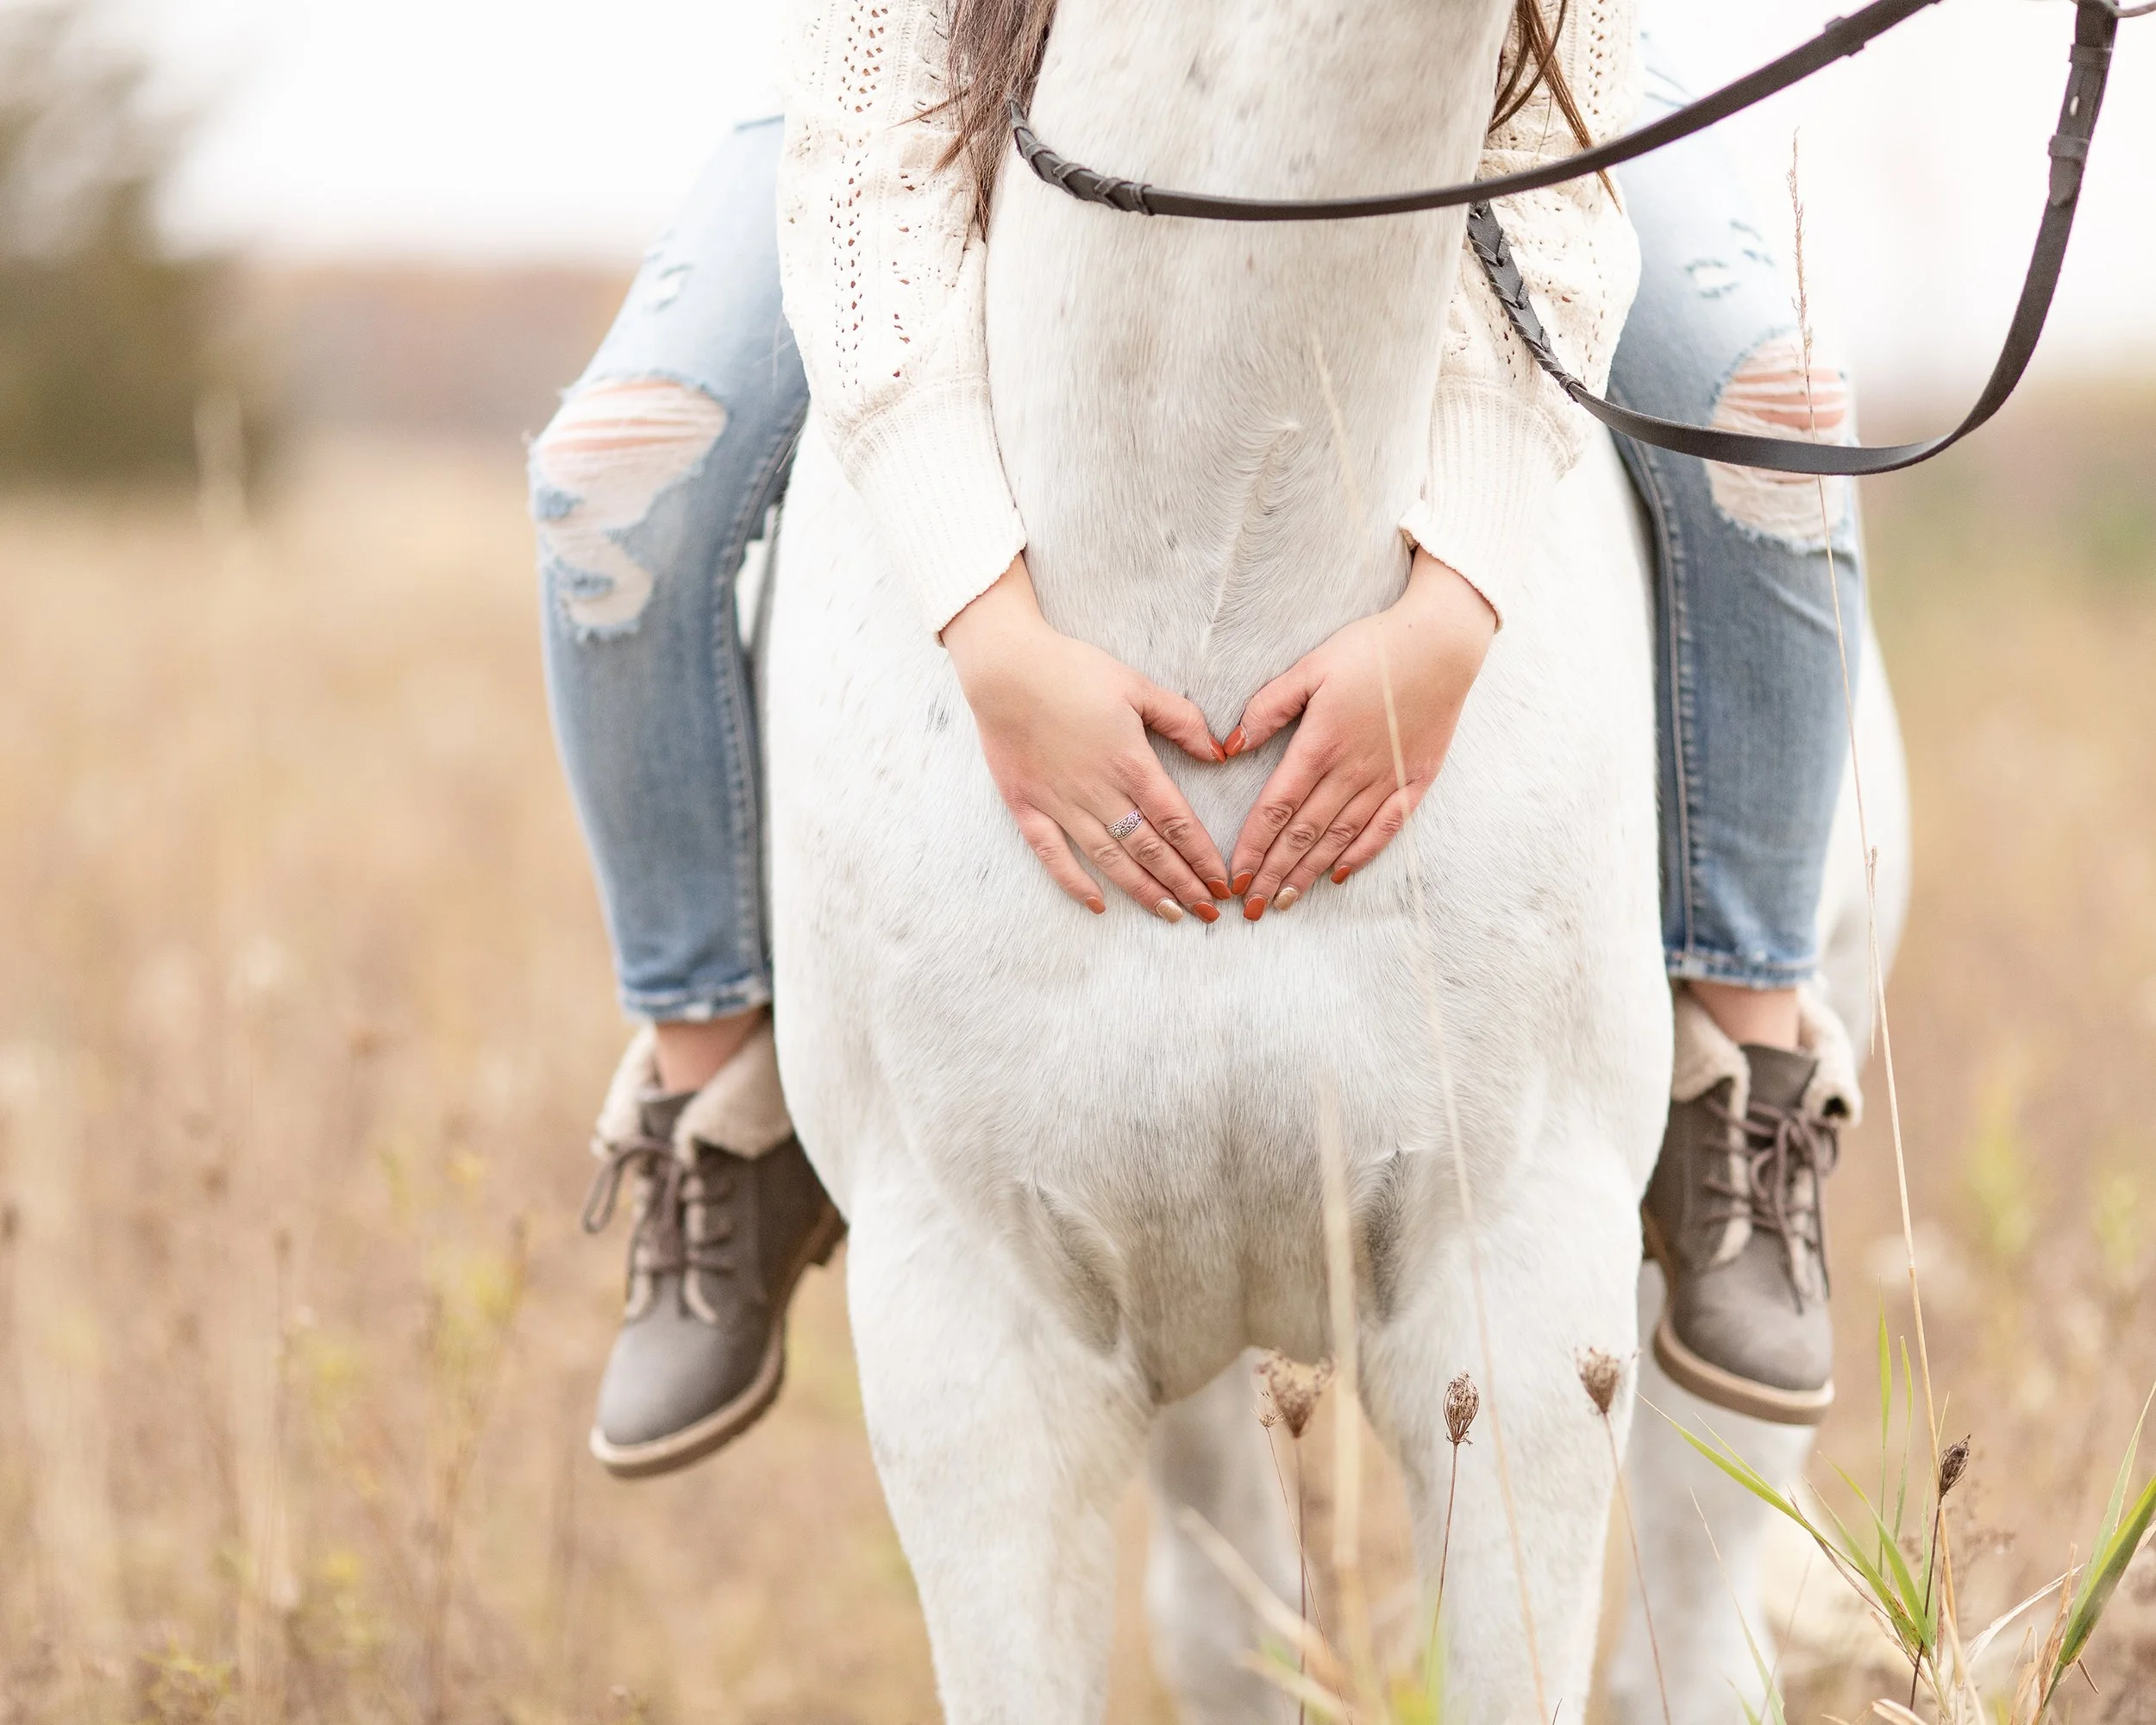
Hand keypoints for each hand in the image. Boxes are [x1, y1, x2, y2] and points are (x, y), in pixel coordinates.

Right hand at [942, 556, 1230, 920]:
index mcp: (1132, 763)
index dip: (1203, 856)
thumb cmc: (1072, 670)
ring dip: (1143, 890)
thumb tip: (1218, 753)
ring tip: (1170, 914)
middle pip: (1150, 849)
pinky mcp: (1026, 806)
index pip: (1177, 822)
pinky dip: (1074, 882)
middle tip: (1207, 912)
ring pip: (1110, 859)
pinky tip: (1097, 905)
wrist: (1004, 667)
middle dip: (1183, 883)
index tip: (1223, 882)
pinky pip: (1052, 854)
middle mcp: (1099, 792)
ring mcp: (1060, 803)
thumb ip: (1182, 720)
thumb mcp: (1138, 686)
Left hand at [1224, 550, 1495, 917]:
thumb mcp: (1310, 667)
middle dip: (1273, 873)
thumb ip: (1268, 708)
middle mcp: (1351, 770)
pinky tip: (1340, 874)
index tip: (1235, 876)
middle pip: (1303, 834)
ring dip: (1309, 872)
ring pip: (1339, 837)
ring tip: (1285, 899)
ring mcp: (1386, 778)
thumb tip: (1230, 745)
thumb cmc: (1371, 649)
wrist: (1441, 643)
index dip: (1253, 846)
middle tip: (1251, 906)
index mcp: (1319, 744)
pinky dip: (1361, 853)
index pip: (1276, 808)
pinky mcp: (1416, 779)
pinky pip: (1385, 827)